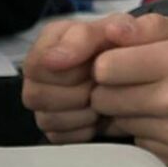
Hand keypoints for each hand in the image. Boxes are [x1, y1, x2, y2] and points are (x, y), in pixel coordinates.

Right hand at [22, 15, 135, 142]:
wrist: (131, 73)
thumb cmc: (122, 49)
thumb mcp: (120, 30)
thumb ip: (107, 30)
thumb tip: (84, 44)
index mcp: (48, 43)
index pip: (37, 63)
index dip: (64, 70)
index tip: (92, 68)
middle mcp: (37, 75)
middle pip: (36, 95)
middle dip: (77, 93)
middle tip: (100, 84)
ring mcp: (42, 103)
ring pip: (47, 118)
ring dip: (82, 112)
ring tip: (102, 98)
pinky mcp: (53, 127)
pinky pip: (59, 136)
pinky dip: (83, 129)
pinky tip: (98, 116)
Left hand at [92, 14, 167, 166]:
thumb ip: (151, 26)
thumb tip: (109, 29)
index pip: (105, 68)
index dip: (105, 63)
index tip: (117, 61)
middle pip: (104, 99)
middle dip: (109, 89)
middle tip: (129, 83)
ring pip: (117, 123)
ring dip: (125, 112)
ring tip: (152, 100)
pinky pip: (137, 143)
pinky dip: (143, 132)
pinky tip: (165, 121)